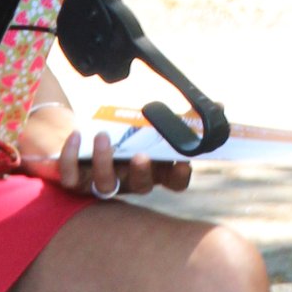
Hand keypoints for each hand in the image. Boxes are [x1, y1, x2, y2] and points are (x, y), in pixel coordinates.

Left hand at [19, 118, 191, 197]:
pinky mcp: (74, 180)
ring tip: (102, 136)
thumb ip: (182, 116)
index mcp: (153, 170)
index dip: (179, 177)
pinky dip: (71, 157)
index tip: (183, 163)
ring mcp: (101, 184)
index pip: (174, 184)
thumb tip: (220, 104)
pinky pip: (71, 177)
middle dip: (141, 172)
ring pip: (104, 185)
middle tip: (140, 155)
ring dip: (104, 161)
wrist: (81, 135)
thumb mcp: (151, 121)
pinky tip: (76, 136)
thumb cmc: (123, 131)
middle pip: (140, 187)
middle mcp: (129, 182)